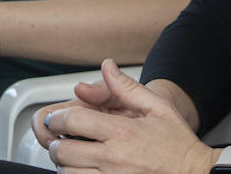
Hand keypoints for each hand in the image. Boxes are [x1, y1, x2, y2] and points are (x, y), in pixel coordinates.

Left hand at [33, 60, 216, 173]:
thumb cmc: (177, 144)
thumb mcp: (157, 107)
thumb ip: (127, 87)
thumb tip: (107, 66)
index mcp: (121, 131)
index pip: (72, 120)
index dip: (55, 118)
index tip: (53, 120)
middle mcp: (113, 158)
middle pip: (63, 150)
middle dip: (56, 142)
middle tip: (59, 138)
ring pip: (68, 173)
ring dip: (64, 164)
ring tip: (71, 156)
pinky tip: (82, 171)